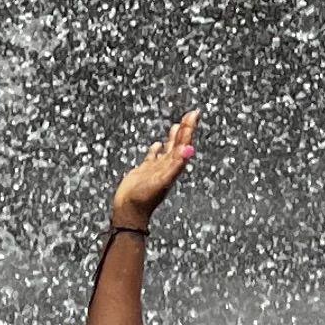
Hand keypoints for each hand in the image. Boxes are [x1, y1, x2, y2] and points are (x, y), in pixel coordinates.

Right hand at [108, 112, 199, 232]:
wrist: (129, 211)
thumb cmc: (145, 198)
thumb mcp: (162, 181)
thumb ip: (175, 166)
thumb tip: (188, 150)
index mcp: (173, 166)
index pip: (184, 143)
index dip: (190, 128)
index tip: (194, 113)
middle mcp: (167, 166)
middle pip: (179, 144)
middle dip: (185, 129)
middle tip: (192, 113)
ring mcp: (156, 168)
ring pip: (168, 149)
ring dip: (174, 137)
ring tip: (178, 125)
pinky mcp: (144, 171)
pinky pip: (152, 157)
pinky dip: (156, 149)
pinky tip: (157, 144)